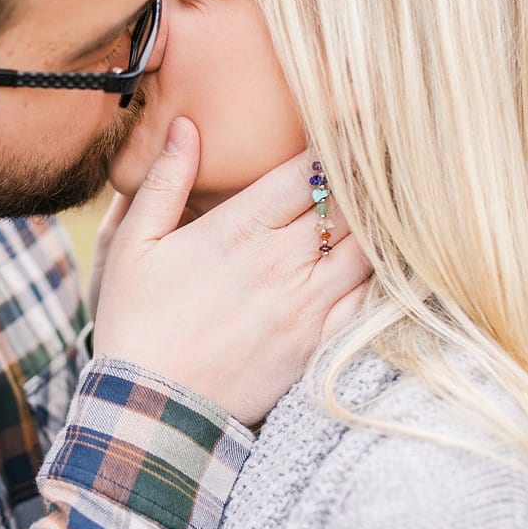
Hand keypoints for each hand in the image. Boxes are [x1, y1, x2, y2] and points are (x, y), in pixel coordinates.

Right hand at [92, 117, 371, 426]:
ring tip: (396, 197)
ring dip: (381, 221)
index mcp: (237, 231)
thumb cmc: (136, 324)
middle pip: (347, 203)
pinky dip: (383, 275)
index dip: (339, 138)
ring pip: (367, 247)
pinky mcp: (317, 346)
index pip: (307, 170)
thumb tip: (187, 125)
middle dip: (369, 172)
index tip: (360, 116)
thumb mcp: (131, 247)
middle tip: (390, 149)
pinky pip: (368, 301)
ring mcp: (304, 307)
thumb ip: (164, 181)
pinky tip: (389, 258)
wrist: (152, 412)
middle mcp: (279, 264)